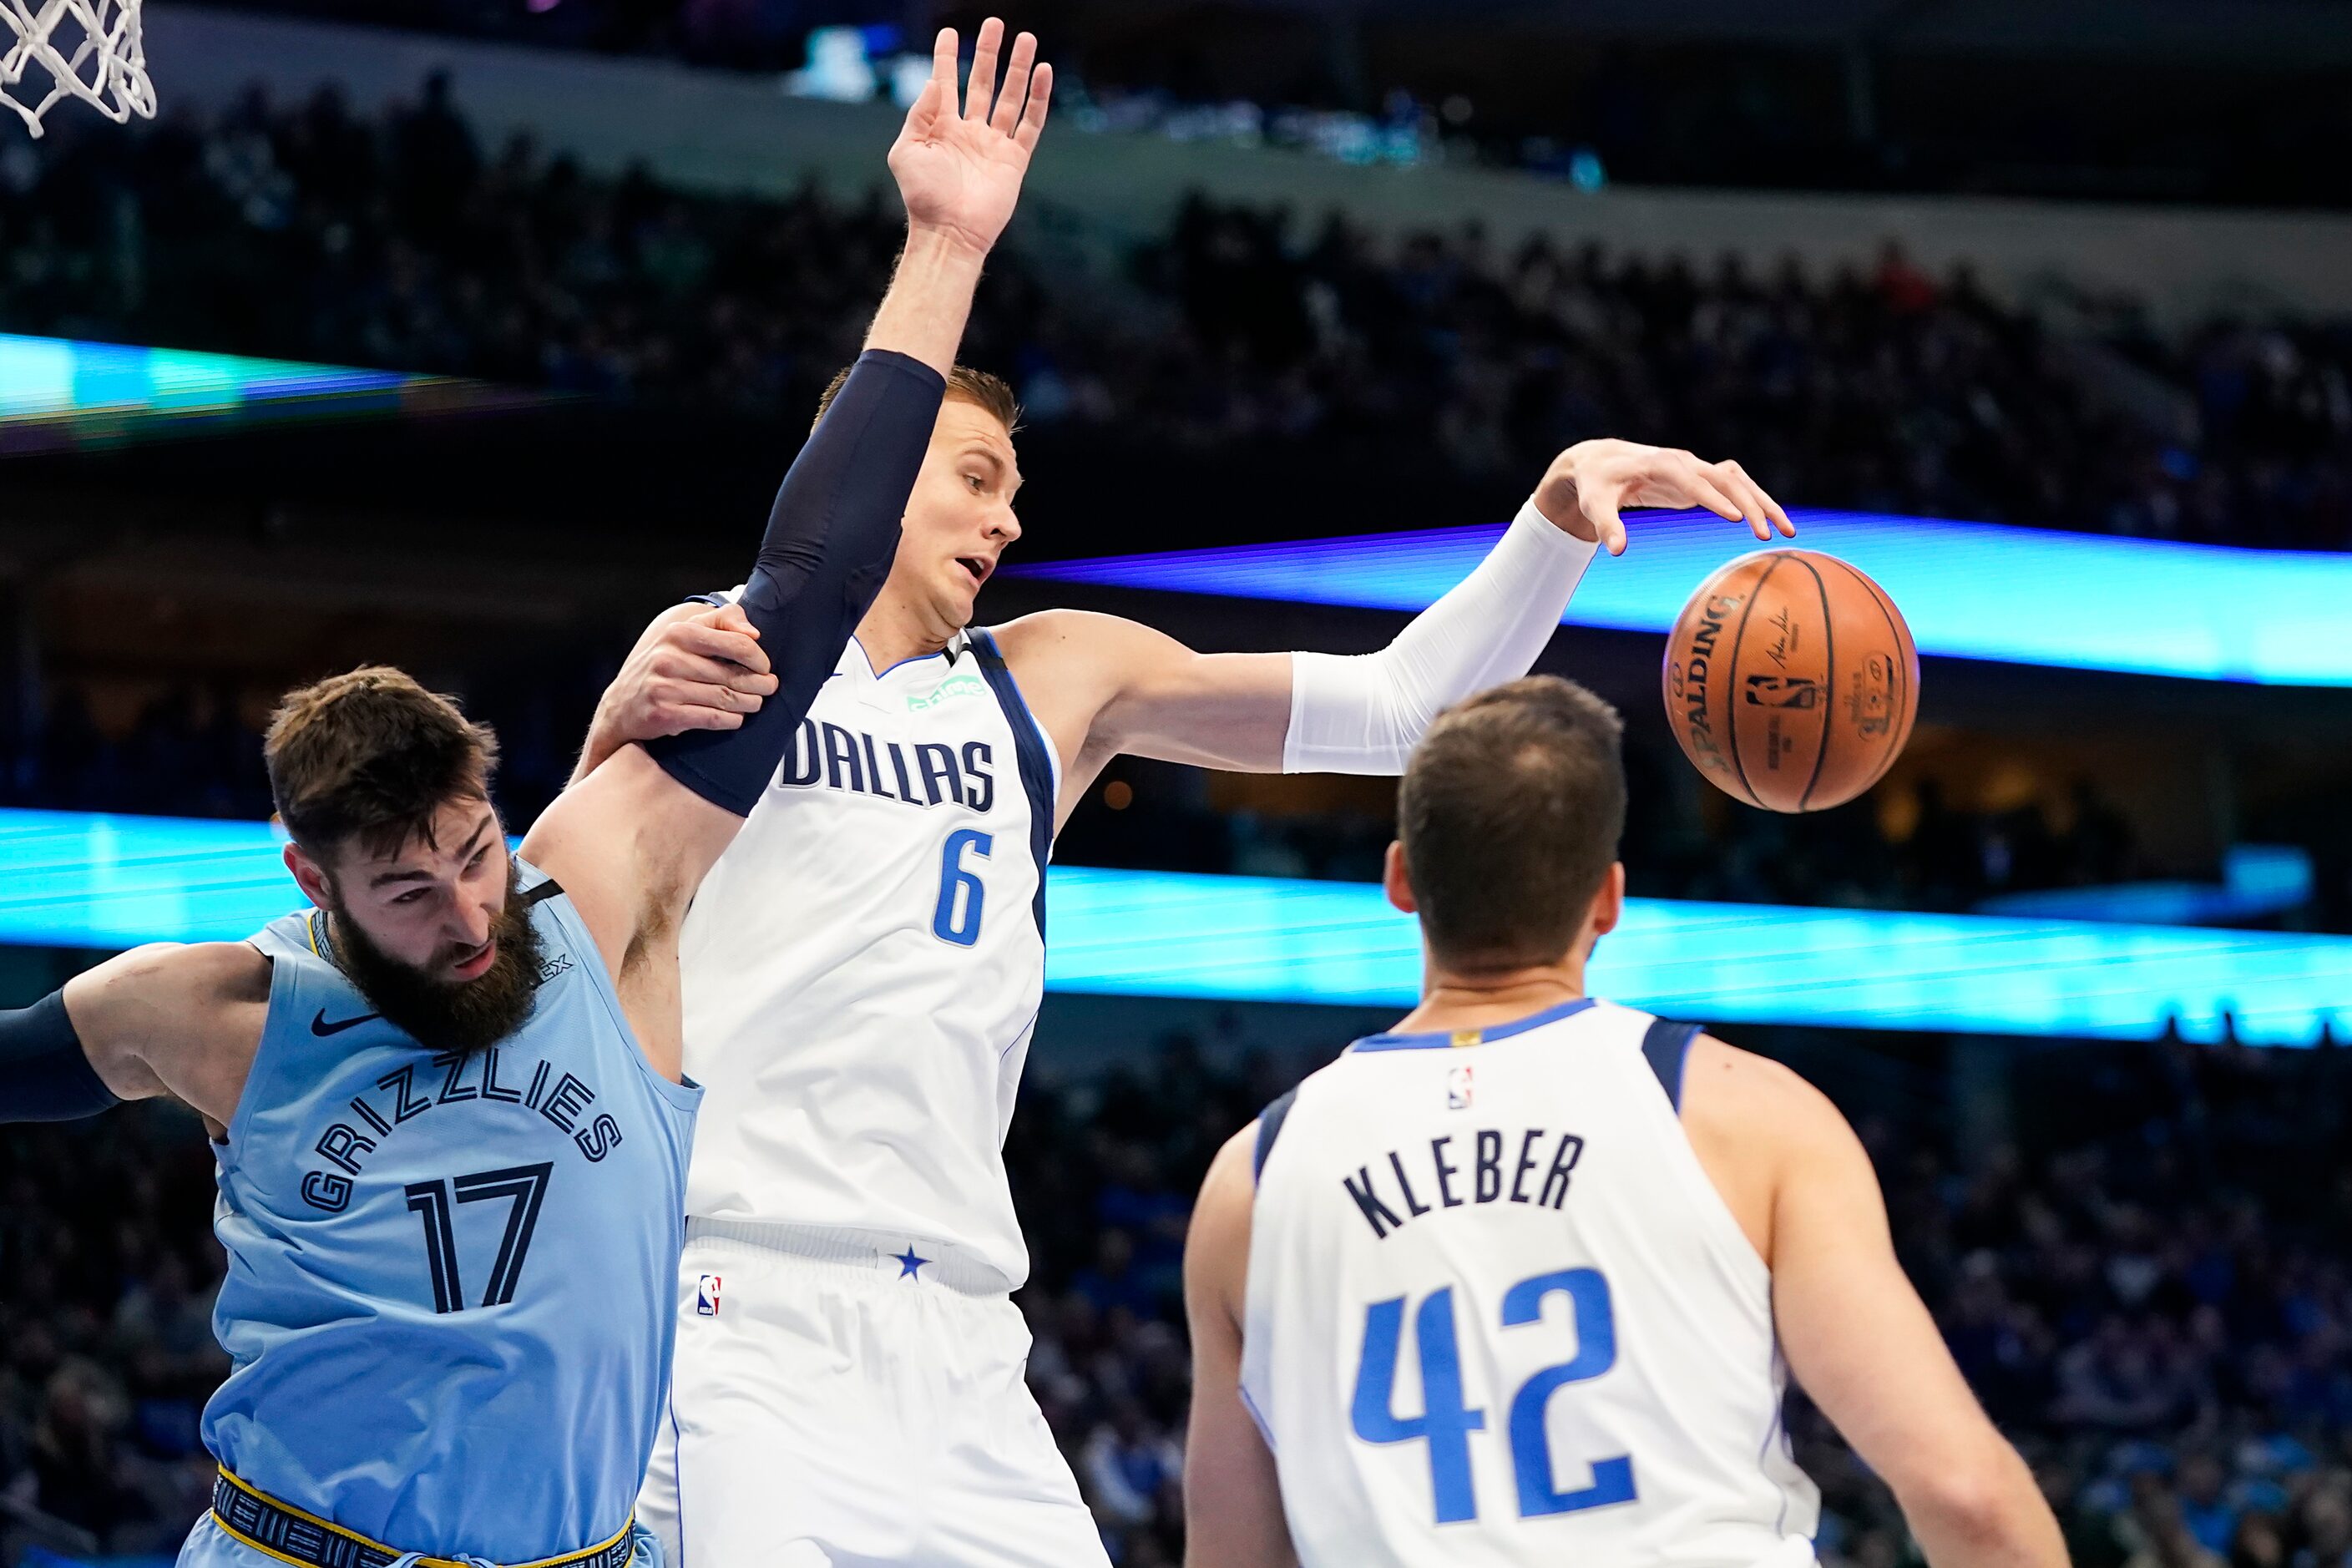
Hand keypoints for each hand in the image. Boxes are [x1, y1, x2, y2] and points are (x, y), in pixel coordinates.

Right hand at [593, 602, 776, 750]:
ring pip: (726, 698)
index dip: (758, 657)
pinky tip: (735, 718)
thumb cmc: (662, 667)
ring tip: (755, 703)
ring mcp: (665, 686)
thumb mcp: (684, 635)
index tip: (764, 666)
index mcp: (679, 633)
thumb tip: (753, 633)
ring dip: (748, 703)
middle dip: (759, 684)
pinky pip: (712, 718)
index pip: (736, 643)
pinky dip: (731, 720)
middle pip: (734, 675)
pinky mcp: (664, 713)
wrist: (621, 705)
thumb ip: (720, 623)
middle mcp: (669, 658)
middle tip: (768, 688)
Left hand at [887, 20, 1051, 259]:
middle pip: (982, 83)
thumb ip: (920, 114)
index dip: (946, 57)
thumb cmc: (922, 197)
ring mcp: (993, 145)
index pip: (946, 82)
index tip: (949, 32)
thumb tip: (935, 82)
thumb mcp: (906, 150)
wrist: (949, 232)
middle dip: (988, 53)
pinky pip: (1031, 123)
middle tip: (994, 24)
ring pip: (1009, 97)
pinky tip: (1043, 73)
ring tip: (1026, 39)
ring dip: (1017, 69)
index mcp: (941, 128)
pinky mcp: (1014, 160)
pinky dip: (1039, 98)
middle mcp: (969, 132)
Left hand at [1529, 440, 1794, 556]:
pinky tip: (1770, 524)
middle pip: (1726, 479)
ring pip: (1739, 481)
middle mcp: (1684, 462)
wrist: (1601, 462)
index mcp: (1661, 464)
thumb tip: (1617, 550)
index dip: (1714, 498)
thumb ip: (1607, 526)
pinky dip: (1754, 501)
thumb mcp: (1595, 505)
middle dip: (1750, 504)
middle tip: (1768, 536)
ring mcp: (1696, 469)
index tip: (1736, 518)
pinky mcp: (1700, 479)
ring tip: (1787, 531)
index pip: (1693, 480)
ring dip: (1763, 502)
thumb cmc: (1597, 485)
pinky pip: (1735, 487)